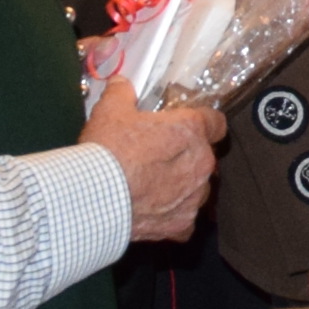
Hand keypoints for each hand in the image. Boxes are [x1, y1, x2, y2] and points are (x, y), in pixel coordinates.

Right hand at [78, 82, 219, 243]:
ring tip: (153, 187)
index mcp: (191, 131)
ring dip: (181, 186)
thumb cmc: (107, 151)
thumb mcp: (110, 111)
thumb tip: (121, 84)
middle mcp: (201, 164)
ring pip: (197, 188)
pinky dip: (172, 215)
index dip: (203, 123)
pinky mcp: (181, 224)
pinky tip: (153, 211)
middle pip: (204, 157)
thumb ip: (121, 94)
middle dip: (186, 156)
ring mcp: (193, 197)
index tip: (189, 126)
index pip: (215, 123)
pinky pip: (184, 219)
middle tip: (158, 157)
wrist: (93, 198)